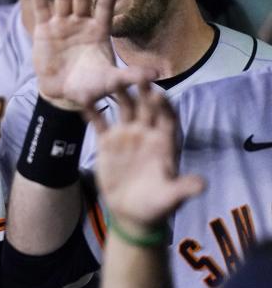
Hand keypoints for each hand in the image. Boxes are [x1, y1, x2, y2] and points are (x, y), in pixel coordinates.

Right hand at [31, 0, 156, 109]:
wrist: (63, 92)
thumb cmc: (90, 87)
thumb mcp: (111, 81)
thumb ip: (130, 75)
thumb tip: (157, 74)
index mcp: (99, 32)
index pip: (103, 9)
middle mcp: (81, 24)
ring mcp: (62, 25)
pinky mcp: (44, 30)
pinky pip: (42, 9)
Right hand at [91, 82, 204, 231]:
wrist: (131, 213)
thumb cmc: (156, 205)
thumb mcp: (171, 198)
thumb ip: (184, 188)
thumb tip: (203, 184)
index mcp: (164, 142)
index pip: (167, 118)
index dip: (164, 106)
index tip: (158, 94)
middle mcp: (146, 133)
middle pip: (145, 107)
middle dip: (142, 91)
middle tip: (136, 74)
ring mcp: (126, 134)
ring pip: (123, 108)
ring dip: (118, 93)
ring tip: (110, 78)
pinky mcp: (107, 141)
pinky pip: (99, 122)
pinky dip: (92, 110)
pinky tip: (84, 98)